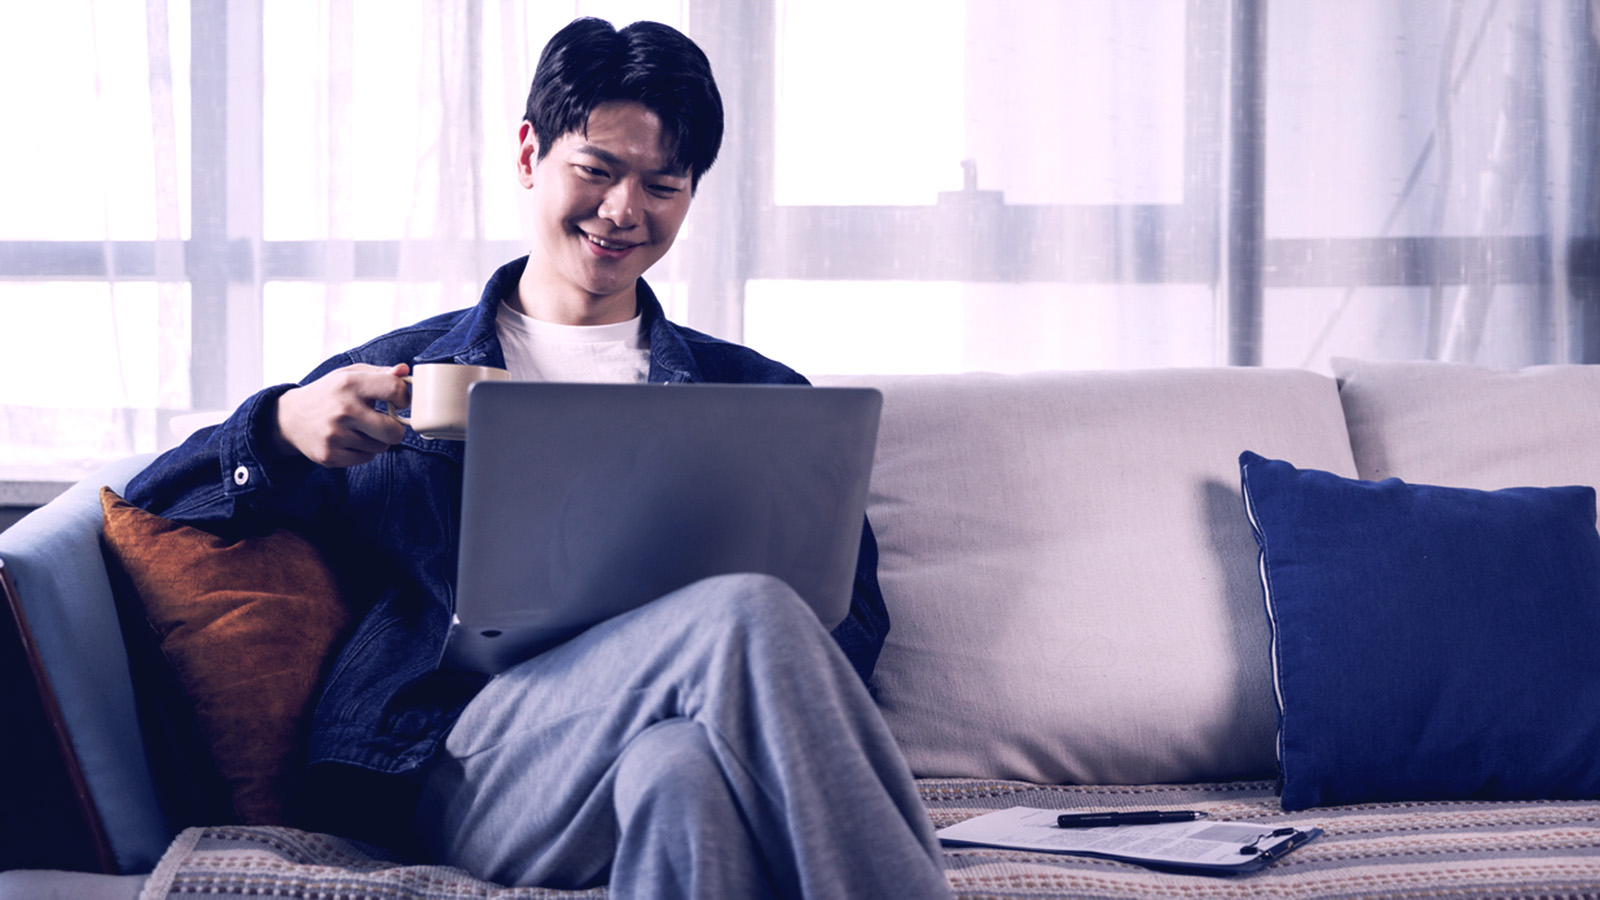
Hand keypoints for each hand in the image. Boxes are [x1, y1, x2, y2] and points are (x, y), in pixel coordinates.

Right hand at [272, 363, 410, 466]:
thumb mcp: (350, 375)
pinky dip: (364, 451)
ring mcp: (335, 435)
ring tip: (360, 429)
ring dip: (377, 440)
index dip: (404, 397)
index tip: (400, 402)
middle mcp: (343, 410)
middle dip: (395, 429)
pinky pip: (366, 458)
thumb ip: (380, 373)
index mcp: (350, 384)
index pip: (394, 389)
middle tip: (386, 424)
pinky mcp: (330, 455)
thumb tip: (405, 370)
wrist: (290, 417)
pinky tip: (350, 440)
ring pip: (381, 447)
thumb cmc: (329, 394)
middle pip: (393, 431)